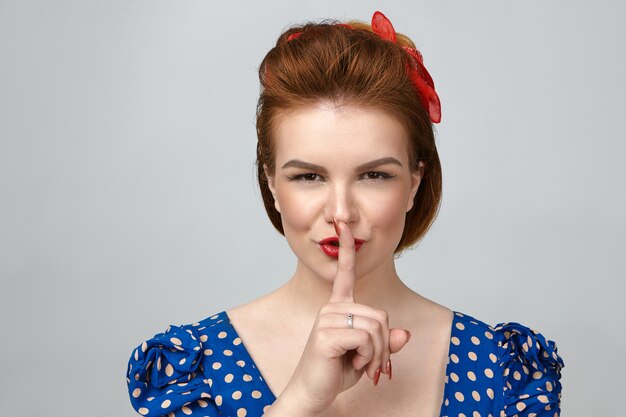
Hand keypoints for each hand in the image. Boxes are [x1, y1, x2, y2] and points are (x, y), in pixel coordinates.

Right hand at [277, 219, 411, 415]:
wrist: (313, 393)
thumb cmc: (335, 371)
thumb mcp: (367, 356)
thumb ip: (385, 343)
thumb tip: (405, 334)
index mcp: (338, 307)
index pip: (345, 273)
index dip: (346, 249)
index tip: (343, 225)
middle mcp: (332, 308)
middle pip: (381, 315)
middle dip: (384, 345)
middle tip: (373, 364)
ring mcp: (327, 319)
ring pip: (376, 328)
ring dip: (377, 354)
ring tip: (363, 365)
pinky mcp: (327, 334)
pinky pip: (366, 338)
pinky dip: (368, 357)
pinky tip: (354, 365)